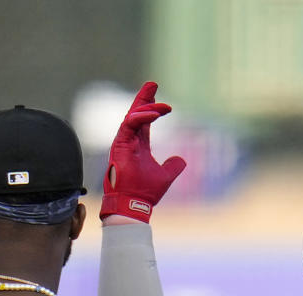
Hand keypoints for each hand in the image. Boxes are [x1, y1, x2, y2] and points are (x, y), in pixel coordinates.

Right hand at [100, 81, 186, 221]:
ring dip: (146, 105)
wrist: (134, 204)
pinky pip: (130, 124)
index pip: (144, 121)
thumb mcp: (165, 176)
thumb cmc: (146, 192)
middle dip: (144, 97)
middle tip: (153, 84)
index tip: (165, 103)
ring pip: (133, 116)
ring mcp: (123, 141)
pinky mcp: (120, 144)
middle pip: (136, 113)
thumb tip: (182, 160)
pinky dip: (142, 117)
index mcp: (138, 145)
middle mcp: (130, 141)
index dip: (152, 109)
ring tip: (159, 99)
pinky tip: (155, 113)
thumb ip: (173, 166)